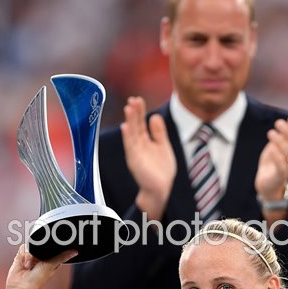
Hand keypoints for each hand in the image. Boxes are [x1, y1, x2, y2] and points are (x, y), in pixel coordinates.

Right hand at [6, 245, 77, 288]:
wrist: (18, 288)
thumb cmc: (35, 282)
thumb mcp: (50, 267)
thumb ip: (61, 257)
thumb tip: (75, 252)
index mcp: (52, 260)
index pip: (55, 247)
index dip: (54, 245)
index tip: (53, 243)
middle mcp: (42, 257)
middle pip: (42, 244)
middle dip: (39, 249)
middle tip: (38, 259)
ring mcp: (32, 256)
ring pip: (32, 245)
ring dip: (30, 255)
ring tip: (30, 266)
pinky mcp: (22, 255)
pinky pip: (23, 248)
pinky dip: (24, 255)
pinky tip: (25, 264)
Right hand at [121, 97, 176, 218]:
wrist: (160, 189)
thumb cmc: (161, 170)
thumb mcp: (162, 146)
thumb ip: (159, 133)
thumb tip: (154, 116)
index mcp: (145, 141)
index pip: (141, 123)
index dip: (140, 111)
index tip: (138, 99)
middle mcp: (138, 145)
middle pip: (135, 125)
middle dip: (134, 113)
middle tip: (133, 99)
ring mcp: (135, 153)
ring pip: (131, 134)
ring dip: (130, 121)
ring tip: (128, 108)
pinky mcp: (135, 161)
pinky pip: (130, 147)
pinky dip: (128, 137)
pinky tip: (125, 127)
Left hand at [255, 115, 287, 199]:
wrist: (267, 184)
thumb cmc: (274, 162)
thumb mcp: (280, 145)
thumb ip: (287, 134)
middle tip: (278, 123)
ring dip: (280, 141)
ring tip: (271, 132)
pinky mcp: (280, 177)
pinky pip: (281, 167)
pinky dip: (276, 156)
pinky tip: (270, 148)